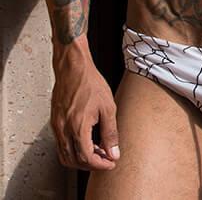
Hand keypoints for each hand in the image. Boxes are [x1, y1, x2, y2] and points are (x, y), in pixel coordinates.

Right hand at [51, 47, 119, 170]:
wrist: (73, 68)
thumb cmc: (90, 83)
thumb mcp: (108, 107)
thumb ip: (110, 132)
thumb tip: (113, 152)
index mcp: (78, 127)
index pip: (86, 158)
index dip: (100, 164)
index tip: (110, 163)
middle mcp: (64, 130)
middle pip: (74, 161)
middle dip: (91, 165)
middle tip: (105, 160)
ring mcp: (57, 127)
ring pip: (65, 155)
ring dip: (81, 159)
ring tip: (97, 152)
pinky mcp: (55, 122)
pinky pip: (62, 144)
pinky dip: (74, 149)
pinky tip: (87, 141)